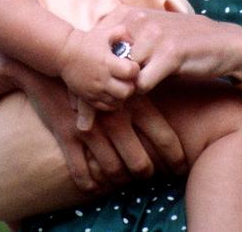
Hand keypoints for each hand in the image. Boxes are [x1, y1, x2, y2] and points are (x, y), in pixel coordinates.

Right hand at [16, 67, 185, 191]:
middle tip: (150, 177)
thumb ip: (151, 66)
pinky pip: (80, 170)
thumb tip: (176, 65)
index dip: (175, 157)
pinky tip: (94, 186)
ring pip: (111, 170)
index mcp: (136, 101)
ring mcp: (92, 130)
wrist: (58, 55)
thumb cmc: (100, 54)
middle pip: (139, 162)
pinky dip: (89, 183)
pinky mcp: (68, 135)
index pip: (163, 136)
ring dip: (119, 181)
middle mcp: (116, 119)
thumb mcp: (131, 58)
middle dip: (146, 174)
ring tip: (124, 181)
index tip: (182, 167)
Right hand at [59, 25, 138, 110]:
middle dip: (131, 85)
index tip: (131, 65)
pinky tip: (111, 92)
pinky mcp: (88, 97)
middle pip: (127, 91)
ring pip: (117, 102)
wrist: (65, 53)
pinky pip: (106, 107)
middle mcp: (102, 79)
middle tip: (127, 78)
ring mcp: (95, 90)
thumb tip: (133, 42)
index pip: (131, 72)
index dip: (135, 69)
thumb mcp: (106, 33)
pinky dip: (112, 102)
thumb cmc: (88, 41)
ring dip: (122, 95)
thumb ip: (123, 33)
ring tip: (119, 85)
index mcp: (108, 62)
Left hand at [96, 6, 241, 91]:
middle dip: (110, 78)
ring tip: (138, 86)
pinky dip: (144, 91)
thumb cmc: (180, 40)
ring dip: (127, 86)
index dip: (98, 64)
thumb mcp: (148, 32)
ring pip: (123, 74)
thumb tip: (91, 57)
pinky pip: (141, 84)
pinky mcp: (169, 53)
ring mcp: (153, 35)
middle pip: (106, 61)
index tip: (105, 76)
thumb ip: (122, 39)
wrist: (221, 43)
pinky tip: (155, 85)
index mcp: (128, 13)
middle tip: (118, 88)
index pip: (95, 42)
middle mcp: (138, 20)